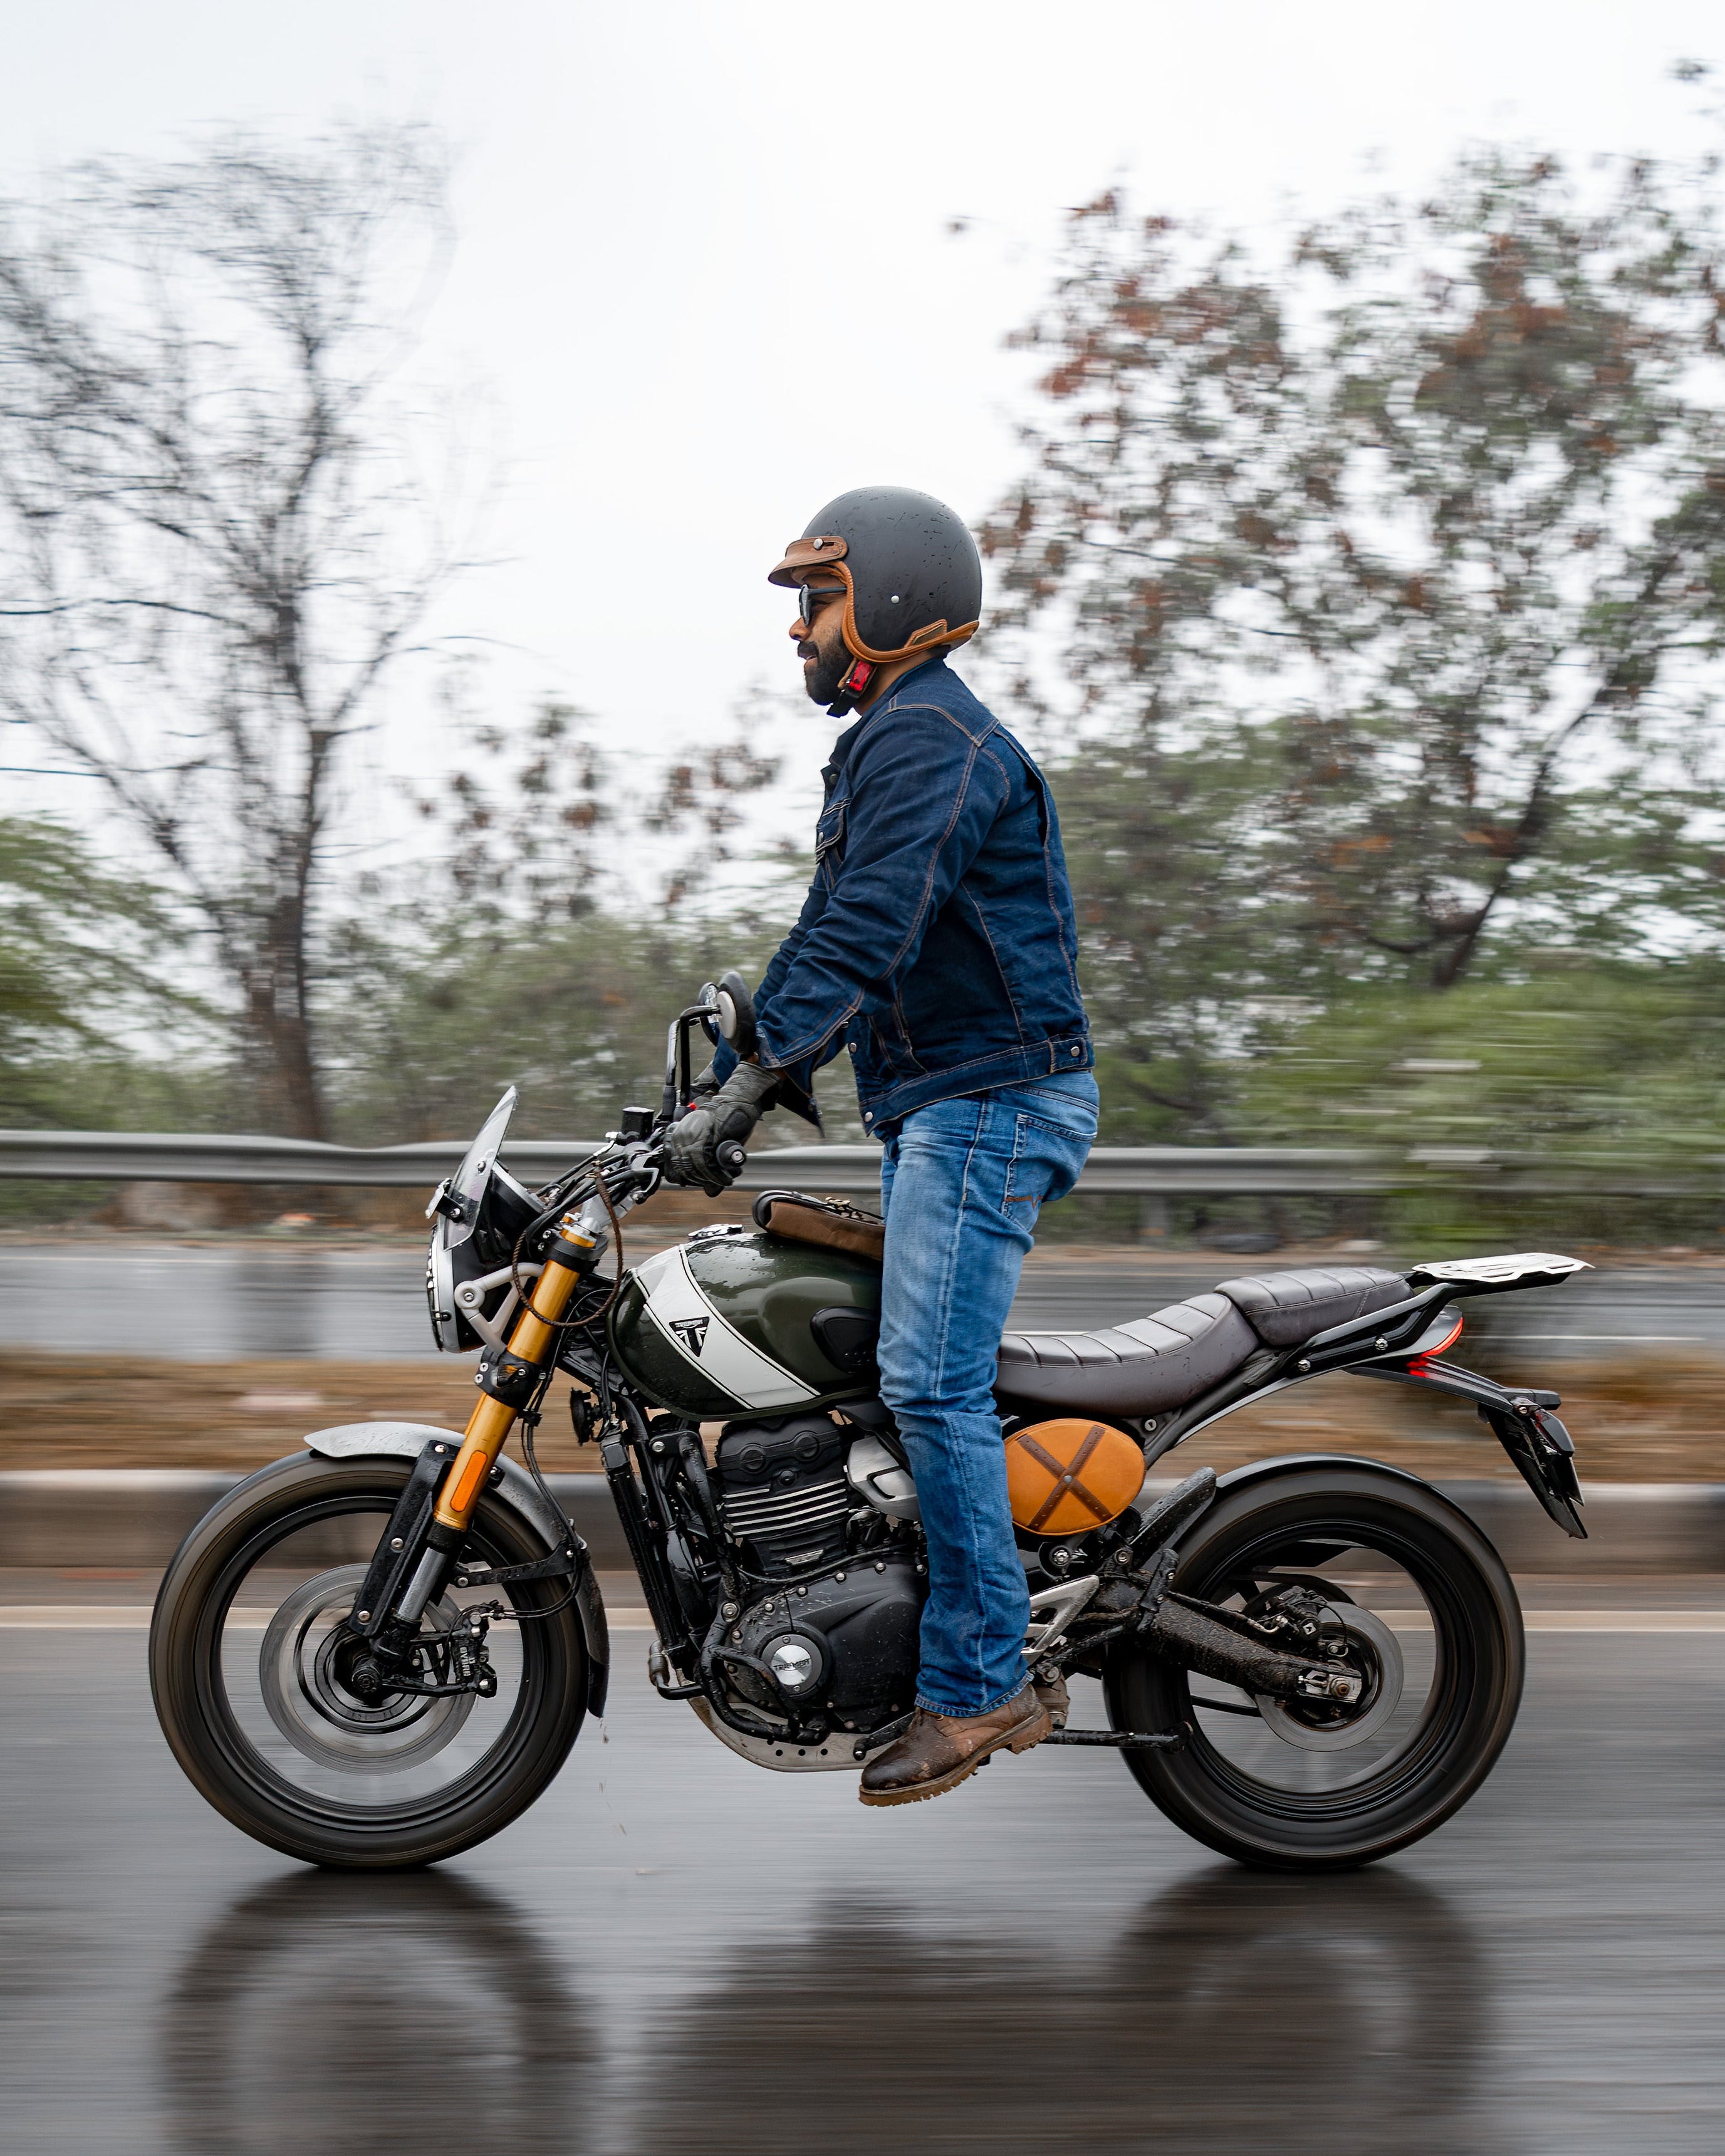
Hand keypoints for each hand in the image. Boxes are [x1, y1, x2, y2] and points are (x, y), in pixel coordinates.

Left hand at [660, 1061, 779, 1192]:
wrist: (738, 1104)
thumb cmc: (727, 1125)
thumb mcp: (714, 1149)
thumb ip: (709, 1169)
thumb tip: (710, 1193)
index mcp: (676, 1137)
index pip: (672, 1169)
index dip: (687, 1179)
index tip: (702, 1182)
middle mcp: (680, 1135)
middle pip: (684, 1170)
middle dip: (701, 1180)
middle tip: (718, 1181)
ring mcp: (690, 1134)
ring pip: (694, 1168)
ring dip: (711, 1179)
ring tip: (725, 1180)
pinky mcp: (703, 1135)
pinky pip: (705, 1162)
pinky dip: (716, 1174)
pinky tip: (726, 1177)